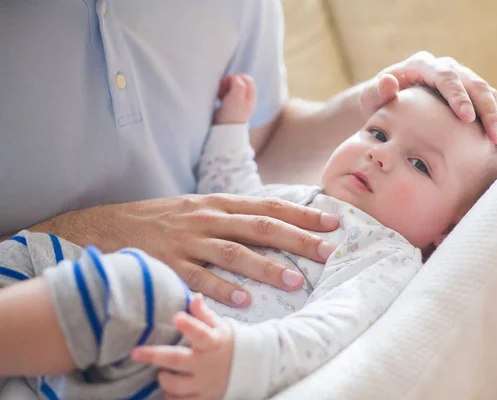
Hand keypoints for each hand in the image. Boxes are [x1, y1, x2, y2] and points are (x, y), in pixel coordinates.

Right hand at [38, 193, 337, 306]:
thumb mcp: (199, 207)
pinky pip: (199, 278)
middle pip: (259, 227)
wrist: (108, 226)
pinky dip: (222, 289)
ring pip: (234, 252)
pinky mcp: (169, 264)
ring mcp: (188, 241)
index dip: (301, 214)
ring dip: (265, 267)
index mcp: (218, 203)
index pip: (268, 206)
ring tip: (294, 280)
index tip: (331, 223)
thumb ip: (232, 215)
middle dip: (296, 238)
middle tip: (326, 251)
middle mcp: (208, 219)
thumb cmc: (162, 219)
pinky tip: (242, 301)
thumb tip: (271, 223)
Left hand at [131, 295, 232, 399]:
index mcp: (212, 342)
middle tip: (135, 352)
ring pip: (177, 385)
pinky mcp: (204, 398)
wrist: (248, 368)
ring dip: (164, 379)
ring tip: (161, 373)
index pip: (201, 333)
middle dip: (155, 355)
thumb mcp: (219, 325)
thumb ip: (203, 313)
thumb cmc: (224, 342)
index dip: (189, 326)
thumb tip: (194, 297)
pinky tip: (169, 389)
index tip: (177, 317)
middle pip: (177, 360)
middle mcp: (207, 363)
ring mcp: (204, 383)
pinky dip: (171, 397)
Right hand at [214, 74, 256, 124]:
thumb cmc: (231, 115)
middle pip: (239, 82)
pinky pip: (226, 93)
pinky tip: (218, 98)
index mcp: (250, 97)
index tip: (228, 84)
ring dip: (224, 87)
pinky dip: (221, 93)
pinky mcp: (228, 106)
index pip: (247, 79)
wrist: (224, 131)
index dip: (236, 78)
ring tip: (219, 95)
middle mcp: (245, 99)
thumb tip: (235, 78)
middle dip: (229, 82)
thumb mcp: (237, 97)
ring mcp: (237, 103)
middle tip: (222, 89)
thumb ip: (238, 84)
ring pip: (231, 87)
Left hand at [359, 51, 496, 149]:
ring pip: (488, 94)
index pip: (446, 77)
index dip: (459, 97)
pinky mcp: (469, 94)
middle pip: (475, 85)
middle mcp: (446, 68)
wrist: (387, 102)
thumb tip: (389, 81)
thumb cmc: (378, 101)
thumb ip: (376, 92)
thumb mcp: (372, 98)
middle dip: (489, 112)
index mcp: (424, 65)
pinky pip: (490, 104)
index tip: (467, 119)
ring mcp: (461, 80)